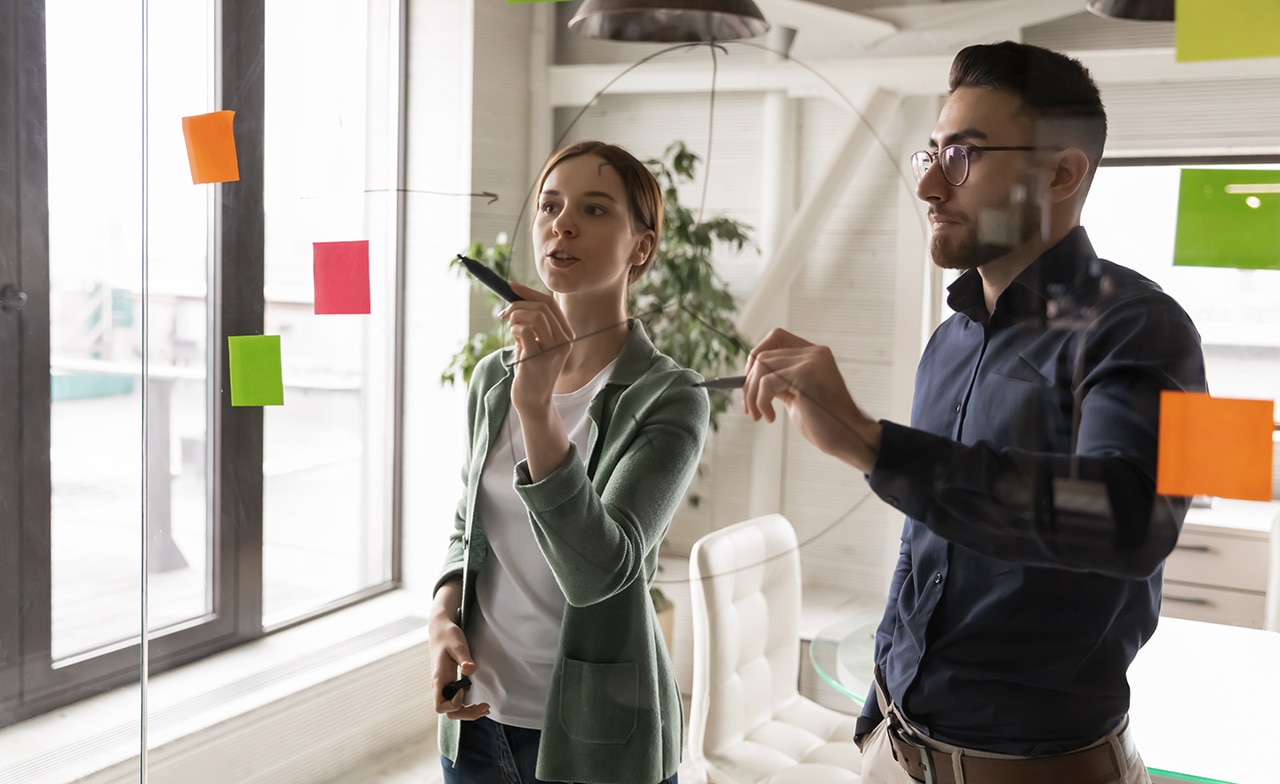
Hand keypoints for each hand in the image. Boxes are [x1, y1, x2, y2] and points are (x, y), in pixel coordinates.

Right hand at [429, 610, 489, 720]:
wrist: (440, 629)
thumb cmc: (448, 636)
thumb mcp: (458, 645)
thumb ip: (464, 658)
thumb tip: (470, 669)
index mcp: (439, 679)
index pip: (440, 705)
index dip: (454, 703)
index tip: (464, 689)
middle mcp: (440, 686)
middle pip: (448, 712)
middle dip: (466, 714)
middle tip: (485, 707)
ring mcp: (444, 685)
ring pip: (453, 708)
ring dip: (468, 712)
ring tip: (485, 708)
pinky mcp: (450, 682)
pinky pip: (456, 700)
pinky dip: (468, 704)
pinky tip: (479, 701)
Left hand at [501, 281, 573, 413]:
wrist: (533, 400)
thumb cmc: (531, 370)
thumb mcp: (535, 344)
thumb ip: (530, 325)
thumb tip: (513, 302)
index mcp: (566, 334)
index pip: (550, 303)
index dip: (528, 292)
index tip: (510, 286)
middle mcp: (565, 341)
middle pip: (542, 307)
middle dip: (518, 304)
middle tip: (504, 314)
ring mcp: (554, 350)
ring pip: (536, 316)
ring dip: (516, 316)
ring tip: (509, 327)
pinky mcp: (539, 359)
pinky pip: (524, 332)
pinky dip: (514, 330)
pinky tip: (513, 340)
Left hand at [743, 327, 881, 472]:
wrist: (847, 438)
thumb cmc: (823, 423)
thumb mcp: (796, 395)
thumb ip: (779, 381)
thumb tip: (747, 378)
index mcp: (814, 354)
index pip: (775, 337)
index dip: (756, 356)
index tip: (750, 383)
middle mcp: (814, 352)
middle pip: (763, 354)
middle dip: (749, 384)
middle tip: (749, 409)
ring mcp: (811, 361)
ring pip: (761, 366)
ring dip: (752, 395)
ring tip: (759, 415)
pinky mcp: (806, 374)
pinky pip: (767, 382)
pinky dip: (761, 402)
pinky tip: (771, 418)